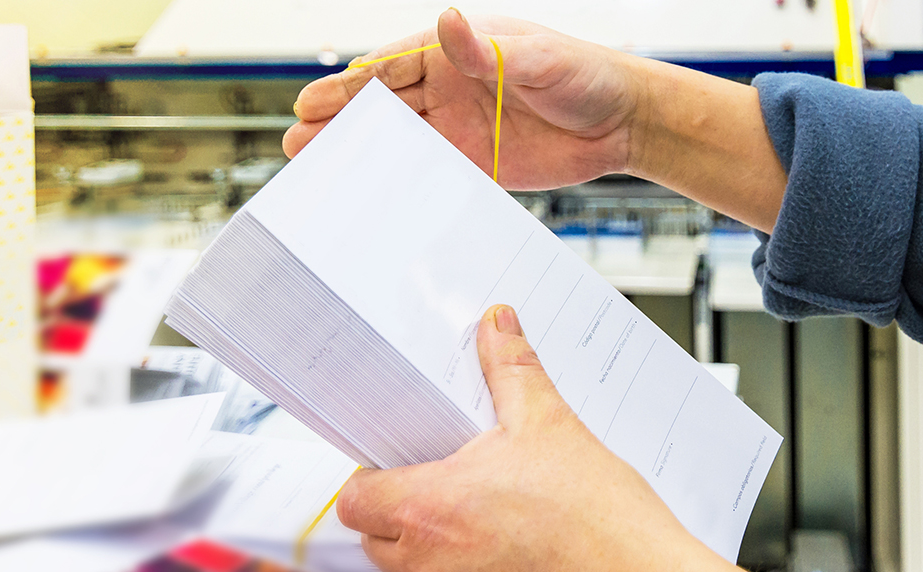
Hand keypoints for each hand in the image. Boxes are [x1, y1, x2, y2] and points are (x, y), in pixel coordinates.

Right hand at [285, 9, 645, 189]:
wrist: (625, 121)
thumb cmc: (587, 74)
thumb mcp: (537, 57)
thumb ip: (487, 50)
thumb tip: (447, 22)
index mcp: (455, 53)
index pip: (390, 69)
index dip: (350, 87)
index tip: (311, 102)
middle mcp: (450, 88)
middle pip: (383, 106)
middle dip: (339, 123)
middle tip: (297, 143)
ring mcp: (461, 128)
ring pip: (398, 142)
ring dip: (360, 155)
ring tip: (317, 170)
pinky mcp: (478, 165)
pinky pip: (430, 175)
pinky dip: (399, 186)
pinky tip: (370, 199)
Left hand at [335, 304, 786, 571]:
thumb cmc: (603, 523)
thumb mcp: (552, 428)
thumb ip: (513, 371)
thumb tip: (496, 326)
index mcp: (433, 507)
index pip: (356, 499)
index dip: (370, 477)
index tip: (399, 460)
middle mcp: (431, 563)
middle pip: (374, 538)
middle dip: (396, 511)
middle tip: (443, 482)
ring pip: (410, 570)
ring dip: (430, 543)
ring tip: (483, 513)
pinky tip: (507, 549)